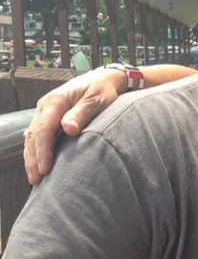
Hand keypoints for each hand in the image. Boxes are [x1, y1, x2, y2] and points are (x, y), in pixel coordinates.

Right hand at [24, 68, 125, 184]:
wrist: (104, 78)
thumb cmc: (102, 89)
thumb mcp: (97, 99)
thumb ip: (82, 113)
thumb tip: (68, 129)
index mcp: (55, 101)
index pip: (43, 129)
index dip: (42, 151)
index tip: (45, 169)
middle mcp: (45, 106)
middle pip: (33, 136)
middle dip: (33, 159)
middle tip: (36, 180)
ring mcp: (45, 112)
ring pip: (31, 137)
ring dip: (32, 158)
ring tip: (35, 179)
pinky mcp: (49, 118)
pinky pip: (38, 136)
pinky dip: (36, 151)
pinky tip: (38, 165)